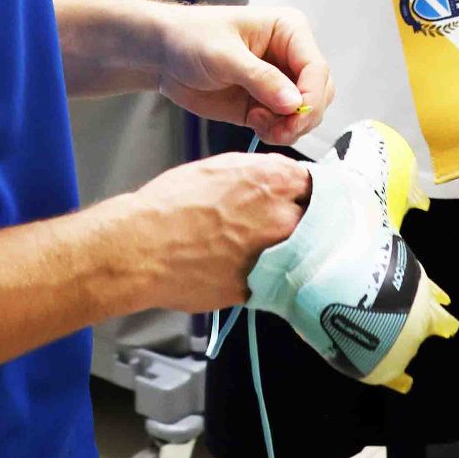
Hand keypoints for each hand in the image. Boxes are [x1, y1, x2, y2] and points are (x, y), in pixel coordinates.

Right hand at [129, 152, 310, 310]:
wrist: (143, 247)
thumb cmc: (172, 203)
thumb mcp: (219, 167)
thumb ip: (259, 173)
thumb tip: (280, 180)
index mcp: (274, 182)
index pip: (315, 185)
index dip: (306, 193)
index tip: (301, 199)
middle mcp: (281, 219)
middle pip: (314, 220)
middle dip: (301, 221)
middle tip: (278, 224)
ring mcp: (274, 257)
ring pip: (298, 253)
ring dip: (287, 249)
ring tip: (254, 248)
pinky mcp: (259, 289)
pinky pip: (272, 279)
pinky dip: (263, 274)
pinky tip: (239, 268)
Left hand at [158, 4, 333, 148]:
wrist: (163, 55)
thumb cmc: (191, 38)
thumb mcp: (224, 55)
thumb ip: (261, 78)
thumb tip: (294, 103)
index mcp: (288, 30)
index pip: (316, 68)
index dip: (311, 96)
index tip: (294, 117)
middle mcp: (290, 56)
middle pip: (320, 94)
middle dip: (303, 116)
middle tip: (277, 127)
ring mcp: (279, 82)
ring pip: (307, 114)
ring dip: (289, 127)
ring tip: (258, 122)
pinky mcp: (266, 104)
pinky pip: (286, 126)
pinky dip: (277, 132)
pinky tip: (253, 123)